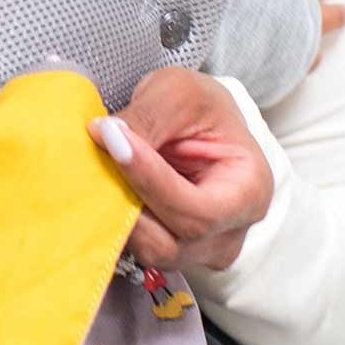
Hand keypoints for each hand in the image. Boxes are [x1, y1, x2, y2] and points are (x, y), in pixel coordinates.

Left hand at [88, 65, 274, 273]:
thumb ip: (148, 117)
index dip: (149, 179)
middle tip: (96, 152)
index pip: (197, 210)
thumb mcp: (181, 93)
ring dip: (115, 212)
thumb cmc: (201, 107)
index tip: (112, 138)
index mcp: (249, 194)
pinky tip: (100, 186)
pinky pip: (134, 247)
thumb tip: (105, 137)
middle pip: (170, 242)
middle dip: (127, 200)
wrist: (199, 121)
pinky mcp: (166, 250)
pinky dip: (113, 219)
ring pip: (147, 250)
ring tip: (95, 167)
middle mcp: (226, 236)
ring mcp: (197, 251)